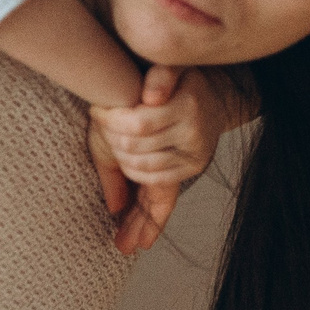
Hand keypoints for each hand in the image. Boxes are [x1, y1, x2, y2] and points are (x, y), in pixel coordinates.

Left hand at [87, 65, 232, 253]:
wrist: (212, 94)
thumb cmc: (176, 81)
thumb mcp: (166, 70)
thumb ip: (160, 76)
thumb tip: (148, 97)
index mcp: (187, 107)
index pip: (138, 124)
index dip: (111, 119)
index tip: (97, 112)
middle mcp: (193, 136)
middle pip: (136, 151)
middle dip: (113, 143)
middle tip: (103, 132)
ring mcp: (193, 157)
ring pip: (143, 174)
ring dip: (121, 168)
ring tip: (111, 152)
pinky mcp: (189, 171)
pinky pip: (160, 200)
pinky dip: (141, 213)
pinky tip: (130, 239)